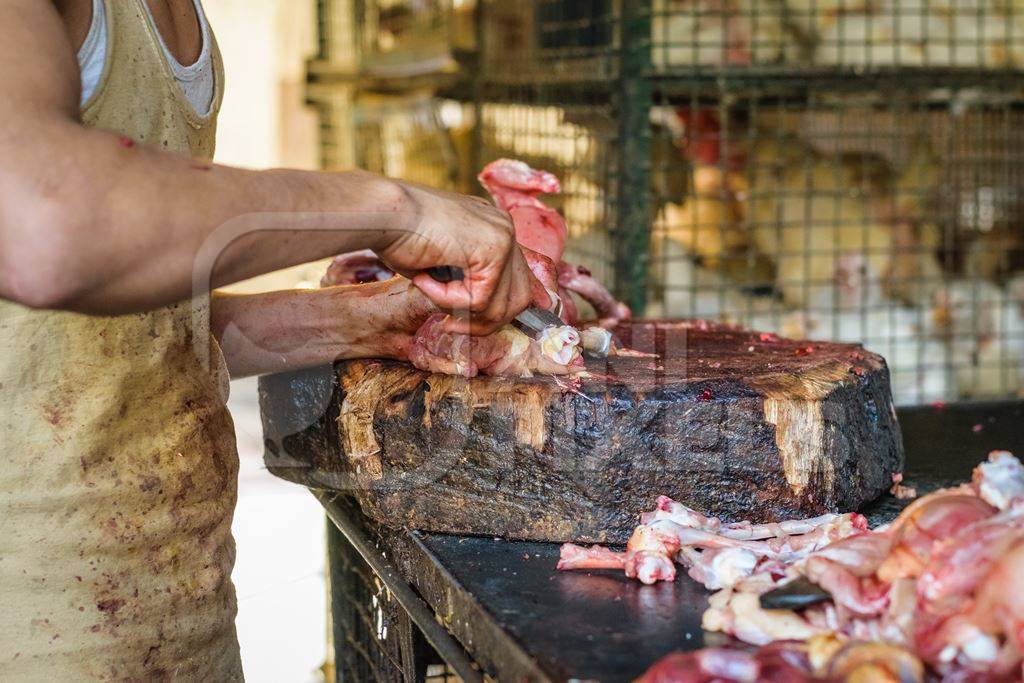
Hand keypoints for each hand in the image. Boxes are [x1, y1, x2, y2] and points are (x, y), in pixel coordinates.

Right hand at [374, 179, 540, 335]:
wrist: (384, 214)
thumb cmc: (399, 237)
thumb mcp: (442, 264)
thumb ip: (467, 281)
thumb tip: (485, 316)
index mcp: (494, 228)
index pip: (520, 279)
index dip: (504, 310)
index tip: (474, 325)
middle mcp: (504, 229)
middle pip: (519, 297)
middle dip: (485, 322)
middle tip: (450, 325)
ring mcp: (503, 237)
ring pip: (500, 305)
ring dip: (459, 309)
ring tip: (429, 291)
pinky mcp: (494, 249)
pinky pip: (478, 299)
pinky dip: (446, 299)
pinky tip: (425, 278)